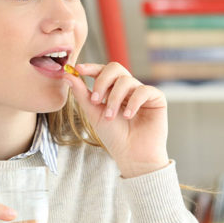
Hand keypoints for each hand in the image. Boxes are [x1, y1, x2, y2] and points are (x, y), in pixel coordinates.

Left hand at [64, 62, 168, 177]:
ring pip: (126, 80)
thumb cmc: (113, 136)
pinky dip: (133, 102)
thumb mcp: (93, 113)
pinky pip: (143, 90)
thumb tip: (67, 75)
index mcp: (112, 90)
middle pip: (115, 68)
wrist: (132, 154)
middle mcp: (127, 88)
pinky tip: (127, 116)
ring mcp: (141, 92)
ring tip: (111, 116)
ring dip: (115, 98)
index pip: (102, 71)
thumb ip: (82, 94)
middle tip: (95, 100)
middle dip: (102, 82)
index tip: (77, 69)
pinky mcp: (156, 98)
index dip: (91, 67)